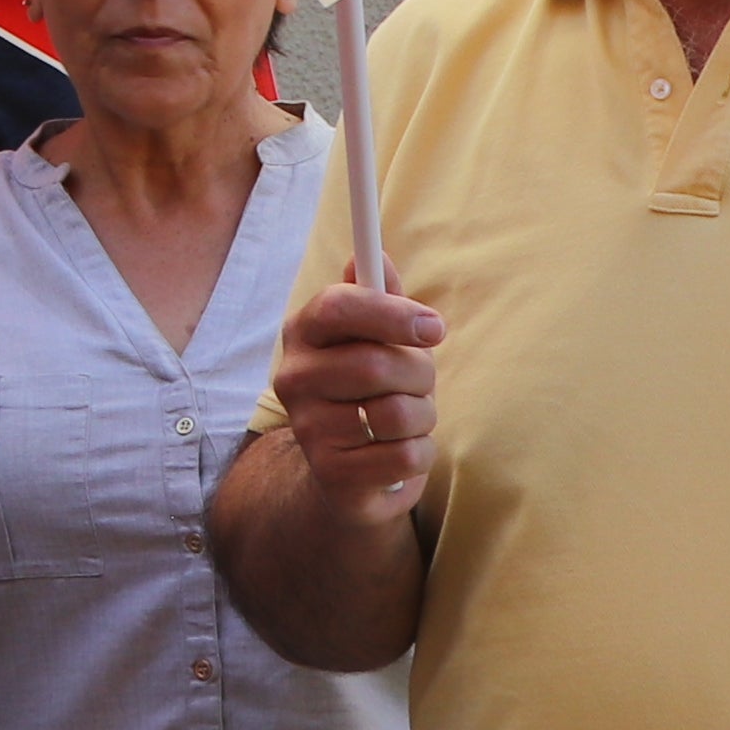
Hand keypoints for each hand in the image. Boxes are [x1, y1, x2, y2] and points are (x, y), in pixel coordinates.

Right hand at [267, 265, 441, 525]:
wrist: (347, 472)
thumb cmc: (369, 391)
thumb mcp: (377, 339)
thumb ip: (379, 297)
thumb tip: (374, 256)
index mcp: (303, 332)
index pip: (338, 306)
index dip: (392, 313)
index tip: (435, 329)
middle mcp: (294, 377)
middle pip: (375, 364)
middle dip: (420, 375)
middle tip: (422, 383)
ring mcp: (308, 428)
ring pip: (396, 413)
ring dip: (422, 416)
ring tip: (408, 419)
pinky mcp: (331, 473)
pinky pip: (404, 456)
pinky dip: (420, 454)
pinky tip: (401, 451)